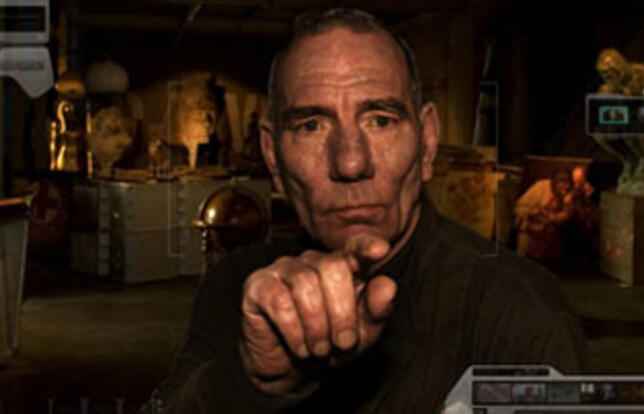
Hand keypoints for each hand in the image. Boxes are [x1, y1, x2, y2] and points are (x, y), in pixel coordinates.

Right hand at [240, 233, 396, 393]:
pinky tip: (300, 346)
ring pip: (305, 284)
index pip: (355, 248)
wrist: (287, 369)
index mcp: (342, 267)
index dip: (366, 247)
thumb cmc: (328, 345)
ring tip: (320, 349)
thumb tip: (388, 285)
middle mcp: (312, 261)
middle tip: (343, 343)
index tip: (380, 251)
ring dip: (317, 325)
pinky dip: (294, 330)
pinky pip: (279, 300)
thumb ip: (377, 311)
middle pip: (332, 267)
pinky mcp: (258, 285)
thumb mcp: (361, 335)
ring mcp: (283, 269)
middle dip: (342, 312)